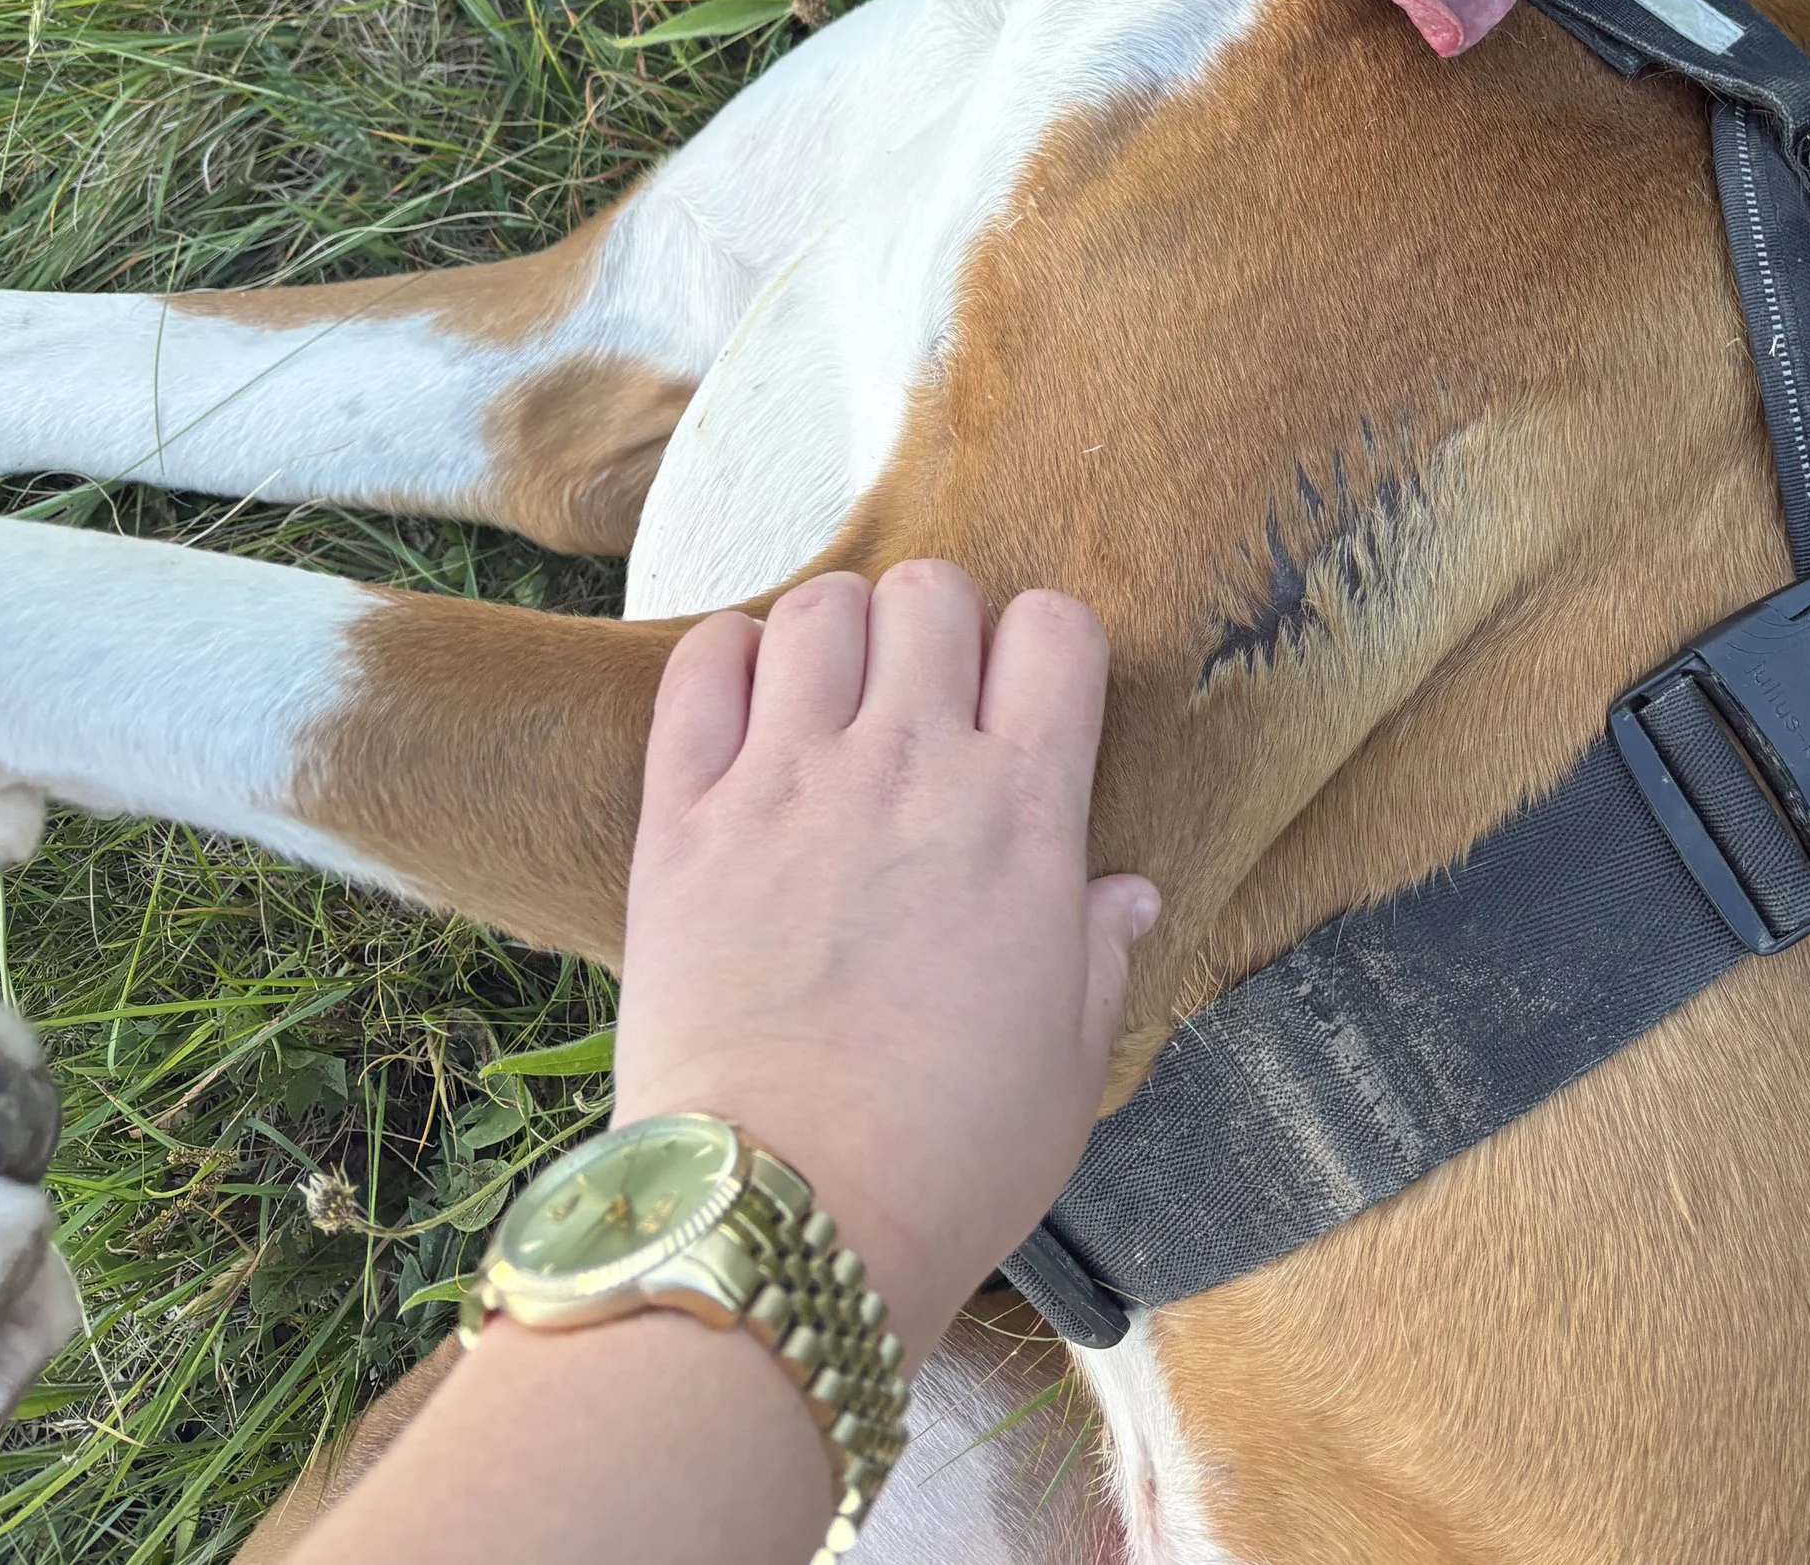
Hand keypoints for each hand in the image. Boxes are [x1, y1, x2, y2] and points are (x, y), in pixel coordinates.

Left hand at [613, 563, 1156, 1365]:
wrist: (784, 1217)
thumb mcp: (1069, 1067)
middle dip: (940, 624)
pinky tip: (743, 702)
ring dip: (836, 633)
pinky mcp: (683, 818)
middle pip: (932, 592)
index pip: (1055, 630)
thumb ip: (1098, 955)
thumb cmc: (947, 1160)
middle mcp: (908, 767)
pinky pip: (700, 669)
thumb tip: (1126, 894)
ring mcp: (787, 783)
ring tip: (833, 696)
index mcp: (1024, 814)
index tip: (1028, 701)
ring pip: (819, 607)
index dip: (1048, 648)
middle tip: (926, 699)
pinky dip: (726, 657)